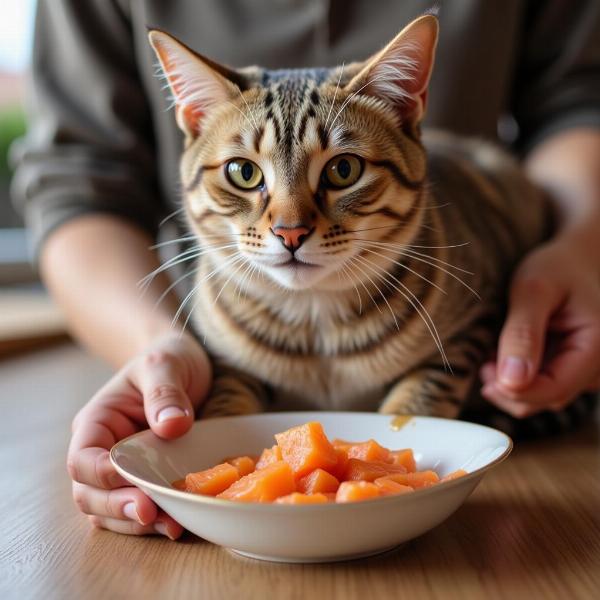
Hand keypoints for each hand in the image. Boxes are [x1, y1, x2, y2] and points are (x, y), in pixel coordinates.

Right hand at [67, 332, 211, 537]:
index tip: (136, 485)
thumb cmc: (168, 359)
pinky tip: (176, 522)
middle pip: (89, 493)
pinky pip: (135, 508)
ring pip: (109, 509)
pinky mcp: (143, 478)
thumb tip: (171, 427)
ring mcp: (120, 468)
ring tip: (170, 526)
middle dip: (117, 508)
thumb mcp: (166, 364)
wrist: (183, 364)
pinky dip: (151, 521)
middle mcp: (101, 449)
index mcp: (97, 422)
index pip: (83, 459)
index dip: (103, 477)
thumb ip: (165, 392)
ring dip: (134, 523)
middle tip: (151, 514)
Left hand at [480, 230, 599, 416]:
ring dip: (510, 381)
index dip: (514, 390)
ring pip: (541, 396)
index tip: (484, 371)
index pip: (554, 390)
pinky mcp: (572, 370)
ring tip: (495, 349)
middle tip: (483, 357)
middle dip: (508, 386)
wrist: (573, 260)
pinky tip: (506, 352)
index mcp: (598, 347)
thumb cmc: (556, 268)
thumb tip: (512, 381)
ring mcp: (587, 372)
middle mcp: (599, 367)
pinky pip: (541, 385)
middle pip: (546, 399)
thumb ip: (522, 333)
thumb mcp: (533, 290)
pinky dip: (518, 374)